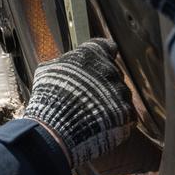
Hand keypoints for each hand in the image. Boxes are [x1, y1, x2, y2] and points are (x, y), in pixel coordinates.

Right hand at [23, 39, 133, 167]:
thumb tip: (66, 62)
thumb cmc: (49, 97)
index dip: (103, 54)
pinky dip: (116, 119)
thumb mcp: (48, 71)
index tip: (97, 62)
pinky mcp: (126, 113)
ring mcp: (121, 91)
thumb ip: (63, 62)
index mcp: (92, 54)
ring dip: (109, 101)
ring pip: (120, 93)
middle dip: (102, 82)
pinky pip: (125, 114)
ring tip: (91, 114)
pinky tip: (101, 125)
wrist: (58, 128)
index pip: (107, 46)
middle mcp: (110, 69)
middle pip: (113, 72)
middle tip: (87, 96)